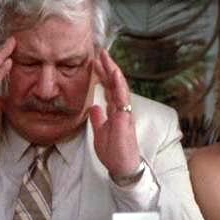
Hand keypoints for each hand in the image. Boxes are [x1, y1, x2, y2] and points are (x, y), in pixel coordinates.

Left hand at [89, 49, 140, 176]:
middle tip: (100, 52)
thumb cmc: (114, 153)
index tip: (95, 62)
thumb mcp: (100, 134)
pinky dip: (119, 84)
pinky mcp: (125, 118)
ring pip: (120, 87)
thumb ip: (98, 120)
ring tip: (106, 57)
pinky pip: (123, 98)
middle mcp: (121, 109)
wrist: (122, 167)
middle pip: (114, 84)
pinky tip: (115, 73)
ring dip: (113, 71)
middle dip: (107, 67)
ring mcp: (124, 112)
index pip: (108, 89)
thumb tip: (94, 107)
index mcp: (115, 112)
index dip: (102, 75)